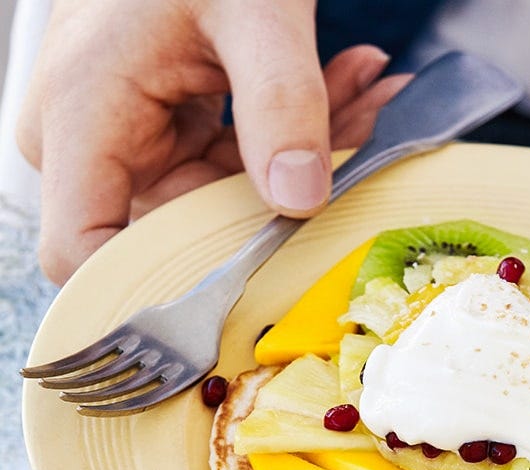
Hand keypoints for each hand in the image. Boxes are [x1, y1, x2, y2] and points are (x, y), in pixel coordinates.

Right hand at [17, 0, 409, 283]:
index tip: (242, 296)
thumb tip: (300, 199)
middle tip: (352, 139)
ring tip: (362, 95)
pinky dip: (291, 138)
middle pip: (183, 233)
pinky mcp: (167, 136)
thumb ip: (280, 100)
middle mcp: (94, 144)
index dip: (151, 295)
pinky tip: (347, 89)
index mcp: (82, 117)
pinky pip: (231, 167)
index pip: (85, 254)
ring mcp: (132, 142)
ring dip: (300, 159)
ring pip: (222, 202)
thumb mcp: (253, 7)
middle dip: (277, 202)